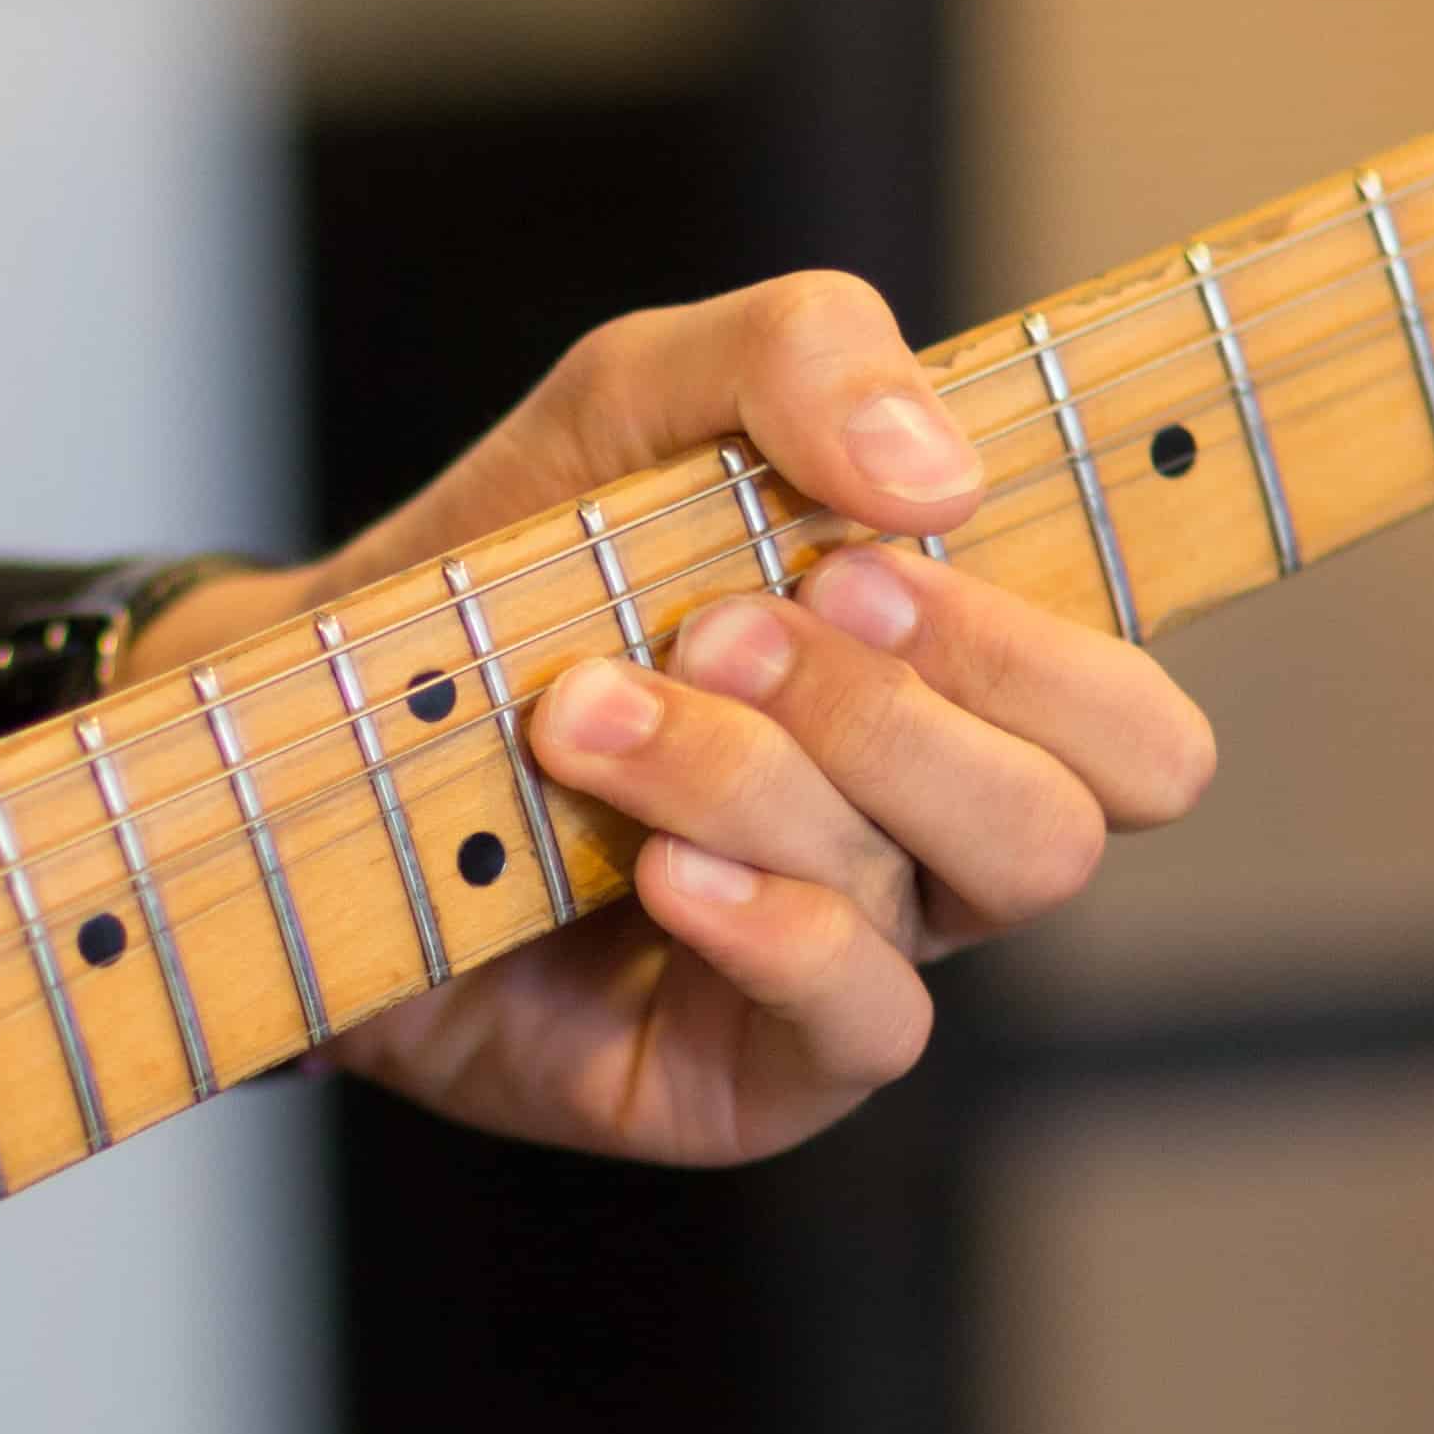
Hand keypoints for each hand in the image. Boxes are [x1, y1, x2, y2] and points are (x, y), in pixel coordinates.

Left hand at [140, 271, 1212, 1164]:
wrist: (297, 733)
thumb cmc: (505, 570)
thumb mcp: (639, 400)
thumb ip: (802, 357)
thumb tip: (938, 471)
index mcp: (952, 701)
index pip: (1137, 729)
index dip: (1043, 647)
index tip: (866, 548)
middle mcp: (925, 847)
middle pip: (1073, 813)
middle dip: (901, 702)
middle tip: (722, 623)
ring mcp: (846, 968)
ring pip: (936, 892)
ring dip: (756, 774)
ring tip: (584, 711)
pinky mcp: (748, 1076)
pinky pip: (857, 1020)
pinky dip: (764, 920)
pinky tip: (650, 866)